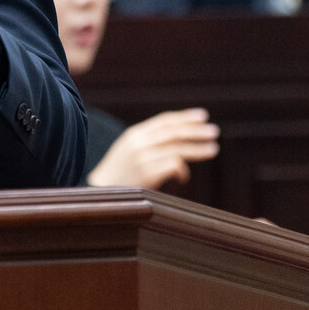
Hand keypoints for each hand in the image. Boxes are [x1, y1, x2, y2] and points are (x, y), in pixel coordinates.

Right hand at [85, 109, 219, 189]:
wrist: (95, 193)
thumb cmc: (117, 175)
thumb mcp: (128, 152)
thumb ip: (149, 143)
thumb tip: (179, 141)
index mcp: (133, 134)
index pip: (164, 121)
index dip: (185, 117)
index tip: (203, 116)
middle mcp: (137, 143)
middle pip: (173, 132)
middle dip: (196, 131)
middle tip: (214, 131)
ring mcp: (141, 158)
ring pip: (176, 148)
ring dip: (197, 149)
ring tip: (213, 149)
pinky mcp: (145, 174)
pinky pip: (172, 166)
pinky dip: (182, 170)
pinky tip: (183, 178)